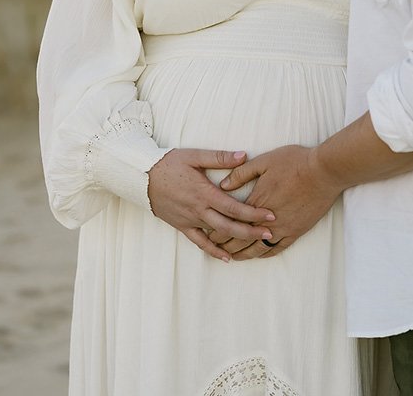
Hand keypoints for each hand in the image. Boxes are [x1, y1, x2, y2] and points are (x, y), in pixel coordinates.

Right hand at [147, 149, 275, 260]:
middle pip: (230, 225)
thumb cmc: (169, 164)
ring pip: (217, 235)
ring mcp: (190, 220)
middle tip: (271, 234)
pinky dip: (214, 251)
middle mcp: (199, 210)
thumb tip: (244, 155)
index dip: (254, 213)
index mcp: (204, 193)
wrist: (141, 177)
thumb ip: (219, 157)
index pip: (234, 207)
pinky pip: (199, 242)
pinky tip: (227, 257)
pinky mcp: (182, 226)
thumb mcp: (194, 156)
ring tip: (256, 244)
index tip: (271, 215)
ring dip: (237, 241)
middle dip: (252, 231)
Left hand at [217, 144, 341, 258]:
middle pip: (239, 238)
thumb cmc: (295, 162)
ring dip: (242, 254)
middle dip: (224, 244)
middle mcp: (266, 220)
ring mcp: (282, 228)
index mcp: (255, 201)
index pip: (230, 221)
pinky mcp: (296, 232)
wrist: (324, 172)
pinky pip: (276, 249)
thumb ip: (241, 173)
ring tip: (232, 257)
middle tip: (214, 248)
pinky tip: (258, 255)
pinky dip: (264, 254)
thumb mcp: (264, 161)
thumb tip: (222, 185)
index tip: (207, 232)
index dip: (216, 229)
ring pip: (256, 248)